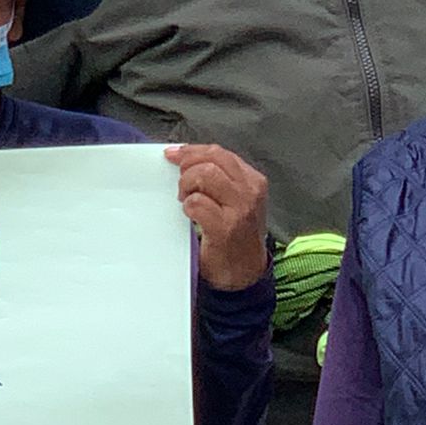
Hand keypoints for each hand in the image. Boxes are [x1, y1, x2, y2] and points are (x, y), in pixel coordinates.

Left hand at [166, 144, 268, 290]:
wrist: (244, 273)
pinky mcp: (225, 228)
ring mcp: (239, 209)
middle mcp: (249, 191)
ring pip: (205, 175)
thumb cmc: (235, 236)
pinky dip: (187, 206)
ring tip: (185, 200)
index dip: (192, 151)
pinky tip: (190, 216)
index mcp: (253, 181)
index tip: (173, 155)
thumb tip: (185, 158)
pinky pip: (197, 203)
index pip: (219, 153)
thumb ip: (220, 179)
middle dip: (187, 167)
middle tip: (180, 186)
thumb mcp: (237, 201)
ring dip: (186, 185)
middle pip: (212, 159)